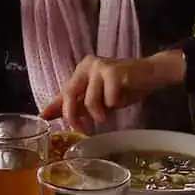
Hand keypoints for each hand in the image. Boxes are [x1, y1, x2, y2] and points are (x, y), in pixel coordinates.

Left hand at [41, 50, 186, 130]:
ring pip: (90, 100)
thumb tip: (50, 114)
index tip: (43, 118)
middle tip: (81, 129)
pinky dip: (114, 104)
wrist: (150, 76)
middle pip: (70, 94)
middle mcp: (87, 65)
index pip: (64, 91)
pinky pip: (108, 99)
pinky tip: (121, 99)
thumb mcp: (98, 99)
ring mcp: (100, 67)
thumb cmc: (124, 88)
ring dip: (99, 113)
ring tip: (108, 113)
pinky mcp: (114, 72)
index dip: (54, 106)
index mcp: (81, 70)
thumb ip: (78, 105)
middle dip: (73, 115)